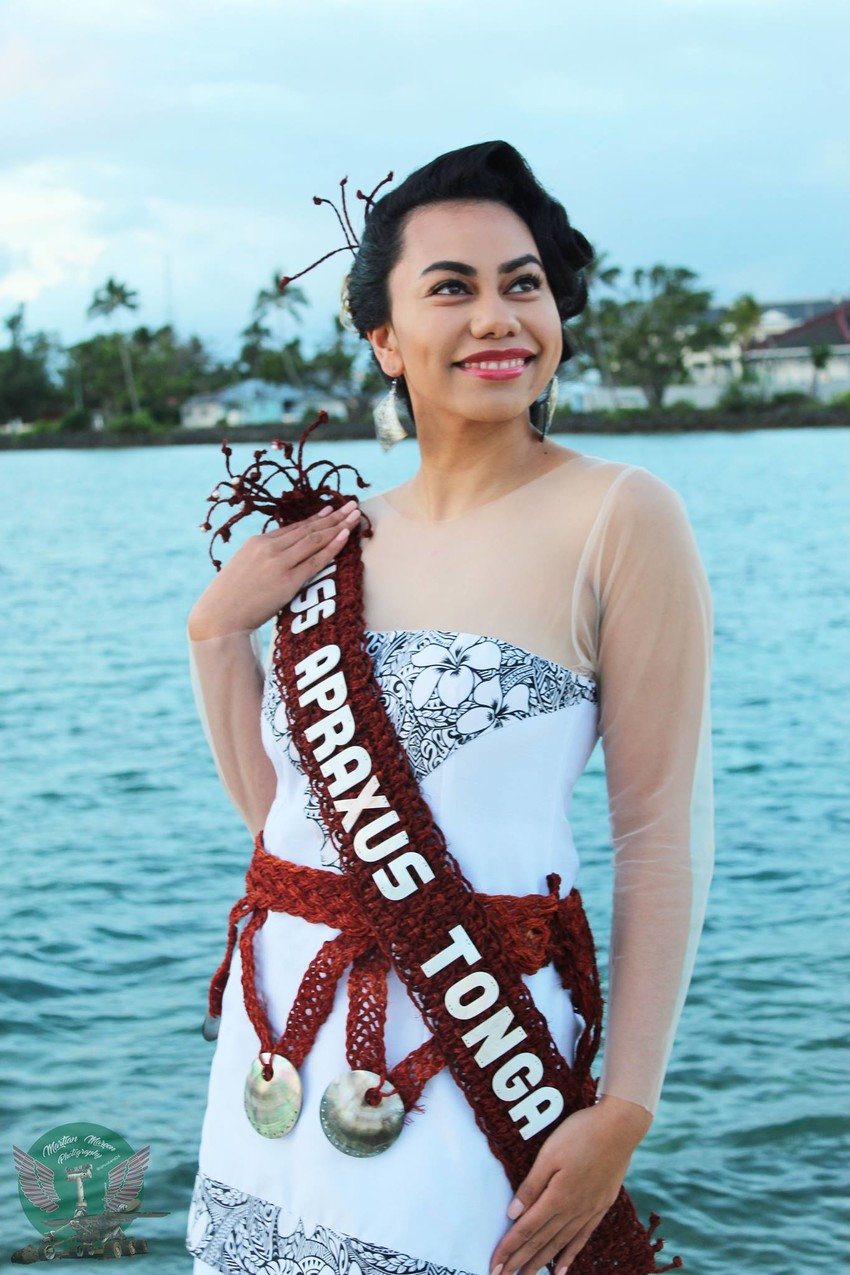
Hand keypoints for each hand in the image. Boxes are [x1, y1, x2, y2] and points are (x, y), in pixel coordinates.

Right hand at [188, 499, 361, 638]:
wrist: (219, 617)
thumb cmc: (229, 598)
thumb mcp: (243, 567)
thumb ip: (261, 558)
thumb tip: (280, 557)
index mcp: (256, 542)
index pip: (292, 528)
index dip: (314, 519)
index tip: (329, 510)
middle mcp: (269, 548)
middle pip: (308, 529)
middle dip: (333, 516)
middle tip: (351, 505)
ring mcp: (279, 563)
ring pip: (314, 540)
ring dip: (338, 526)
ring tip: (355, 515)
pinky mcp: (288, 581)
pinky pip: (316, 560)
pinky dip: (333, 546)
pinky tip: (345, 536)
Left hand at [488, 1099, 648, 1274]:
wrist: (619, 1128)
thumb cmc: (580, 1134)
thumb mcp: (549, 1154)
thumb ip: (531, 1186)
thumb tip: (512, 1215)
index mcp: (557, 1198)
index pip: (526, 1230)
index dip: (508, 1249)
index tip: (493, 1264)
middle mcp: (572, 1211)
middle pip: (540, 1242)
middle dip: (519, 1262)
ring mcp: (588, 1211)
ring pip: (559, 1245)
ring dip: (540, 1263)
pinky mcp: (600, 1207)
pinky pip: (581, 1239)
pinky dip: (568, 1256)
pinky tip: (561, 1270)